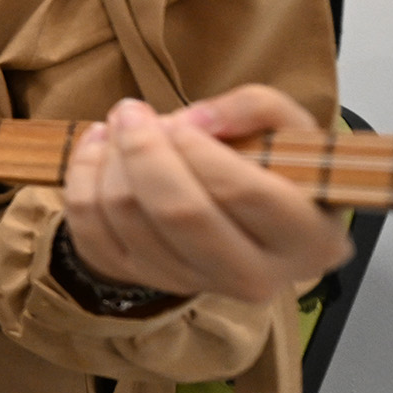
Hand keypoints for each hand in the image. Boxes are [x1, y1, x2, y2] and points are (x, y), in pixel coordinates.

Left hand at [63, 87, 353, 302]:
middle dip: (143, 150)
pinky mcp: (142, 279)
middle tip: (131, 110)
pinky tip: (96, 148)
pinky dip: (82, 180)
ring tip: (117, 126)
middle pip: (178, 213)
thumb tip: (194, 120)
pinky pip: (91, 230)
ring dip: (109, 160)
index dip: (200, 150)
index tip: (181, 121)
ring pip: (128, 219)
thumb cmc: (273, 168)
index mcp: (309, 240)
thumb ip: (255, 108)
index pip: (242, 194)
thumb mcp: (289, 128)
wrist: (244, 216)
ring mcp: (194, 284)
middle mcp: (256, 277)